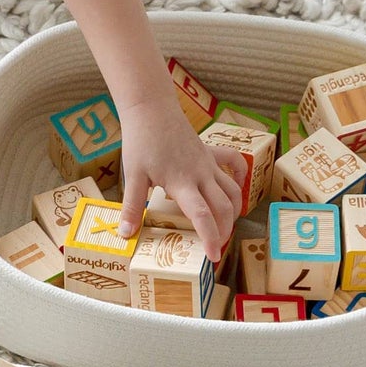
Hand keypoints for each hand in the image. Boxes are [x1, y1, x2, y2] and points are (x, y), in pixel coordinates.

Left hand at [116, 97, 245, 262]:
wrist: (151, 109)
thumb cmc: (141, 141)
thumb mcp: (132, 175)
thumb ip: (132, 206)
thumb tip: (126, 234)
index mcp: (183, 183)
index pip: (203, 216)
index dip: (210, 238)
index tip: (213, 257)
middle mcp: (202, 174)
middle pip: (224, 207)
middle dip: (224, 230)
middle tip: (215, 247)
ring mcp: (208, 162)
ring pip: (233, 190)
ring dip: (234, 210)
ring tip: (225, 227)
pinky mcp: (209, 151)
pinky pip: (233, 163)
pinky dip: (239, 177)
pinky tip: (235, 189)